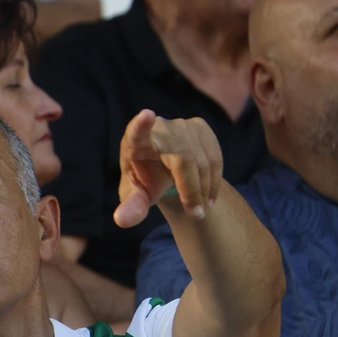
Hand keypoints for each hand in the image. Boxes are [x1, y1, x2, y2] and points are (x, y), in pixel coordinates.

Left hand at [115, 111, 223, 228]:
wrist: (163, 168)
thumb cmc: (144, 181)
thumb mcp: (136, 196)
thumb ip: (131, 206)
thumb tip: (122, 220)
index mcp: (135, 143)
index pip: (136, 131)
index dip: (141, 124)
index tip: (146, 115)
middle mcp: (159, 129)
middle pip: (182, 158)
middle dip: (192, 189)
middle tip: (196, 214)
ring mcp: (181, 125)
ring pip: (202, 159)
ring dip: (205, 189)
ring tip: (200, 210)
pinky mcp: (199, 126)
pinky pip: (215, 156)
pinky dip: (214, 181)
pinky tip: (208, 198)